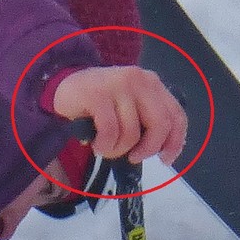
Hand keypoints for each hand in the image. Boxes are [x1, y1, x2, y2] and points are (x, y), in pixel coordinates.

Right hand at [50, 66, 187, 163]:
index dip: (175, 141)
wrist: (63, 86)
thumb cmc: (99, 102)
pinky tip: (95, 143)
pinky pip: (110, 131)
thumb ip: (147, 119)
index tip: (164, 158)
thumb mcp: (129, 106)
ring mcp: (118, 86)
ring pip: (131, 132)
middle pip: (160, 124)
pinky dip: (104, 145)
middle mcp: (139, 80)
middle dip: (148, 148)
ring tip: (105, 147)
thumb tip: (162, 150)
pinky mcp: (97, 95)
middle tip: (134, 157)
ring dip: (117, 150)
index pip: (176, 115)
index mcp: (152, 84)